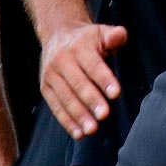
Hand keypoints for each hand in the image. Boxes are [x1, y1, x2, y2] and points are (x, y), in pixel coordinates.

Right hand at [39, 24, 126, 138]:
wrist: (57, 35)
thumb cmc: (87, 39)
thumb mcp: (101, 32)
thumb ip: (114, 35)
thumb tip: (120, 35)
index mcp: (78, 47)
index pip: (92, 65)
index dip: (104, 79)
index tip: (115, 94)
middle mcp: (61, 60)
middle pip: (77, 83)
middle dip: (91, 100)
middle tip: (104, 115)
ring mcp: (51, 75)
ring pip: (65, 97)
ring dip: (79, 115)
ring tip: (92, 129)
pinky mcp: (45, 88)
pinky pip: (56, 106)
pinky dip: (67, 121)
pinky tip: (79, 133)